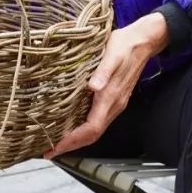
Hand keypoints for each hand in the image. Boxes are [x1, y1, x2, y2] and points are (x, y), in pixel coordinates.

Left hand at [46, 13, 168, 157]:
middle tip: (48, 151)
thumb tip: (93, 87)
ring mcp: (115, 104)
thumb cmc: (125, 45)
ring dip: (75, 140)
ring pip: (94, 130)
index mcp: (111, 97)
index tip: (55, 147)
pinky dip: (82, 129)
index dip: (72, 141)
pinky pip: (97, 121)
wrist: (143, 41)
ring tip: (56, 142)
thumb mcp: (112, 54)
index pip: (91, 129)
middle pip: (91, 135)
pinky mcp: (113, 99)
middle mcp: (114, 105)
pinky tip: (71, 126)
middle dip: (70, 146)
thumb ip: (103, 72)